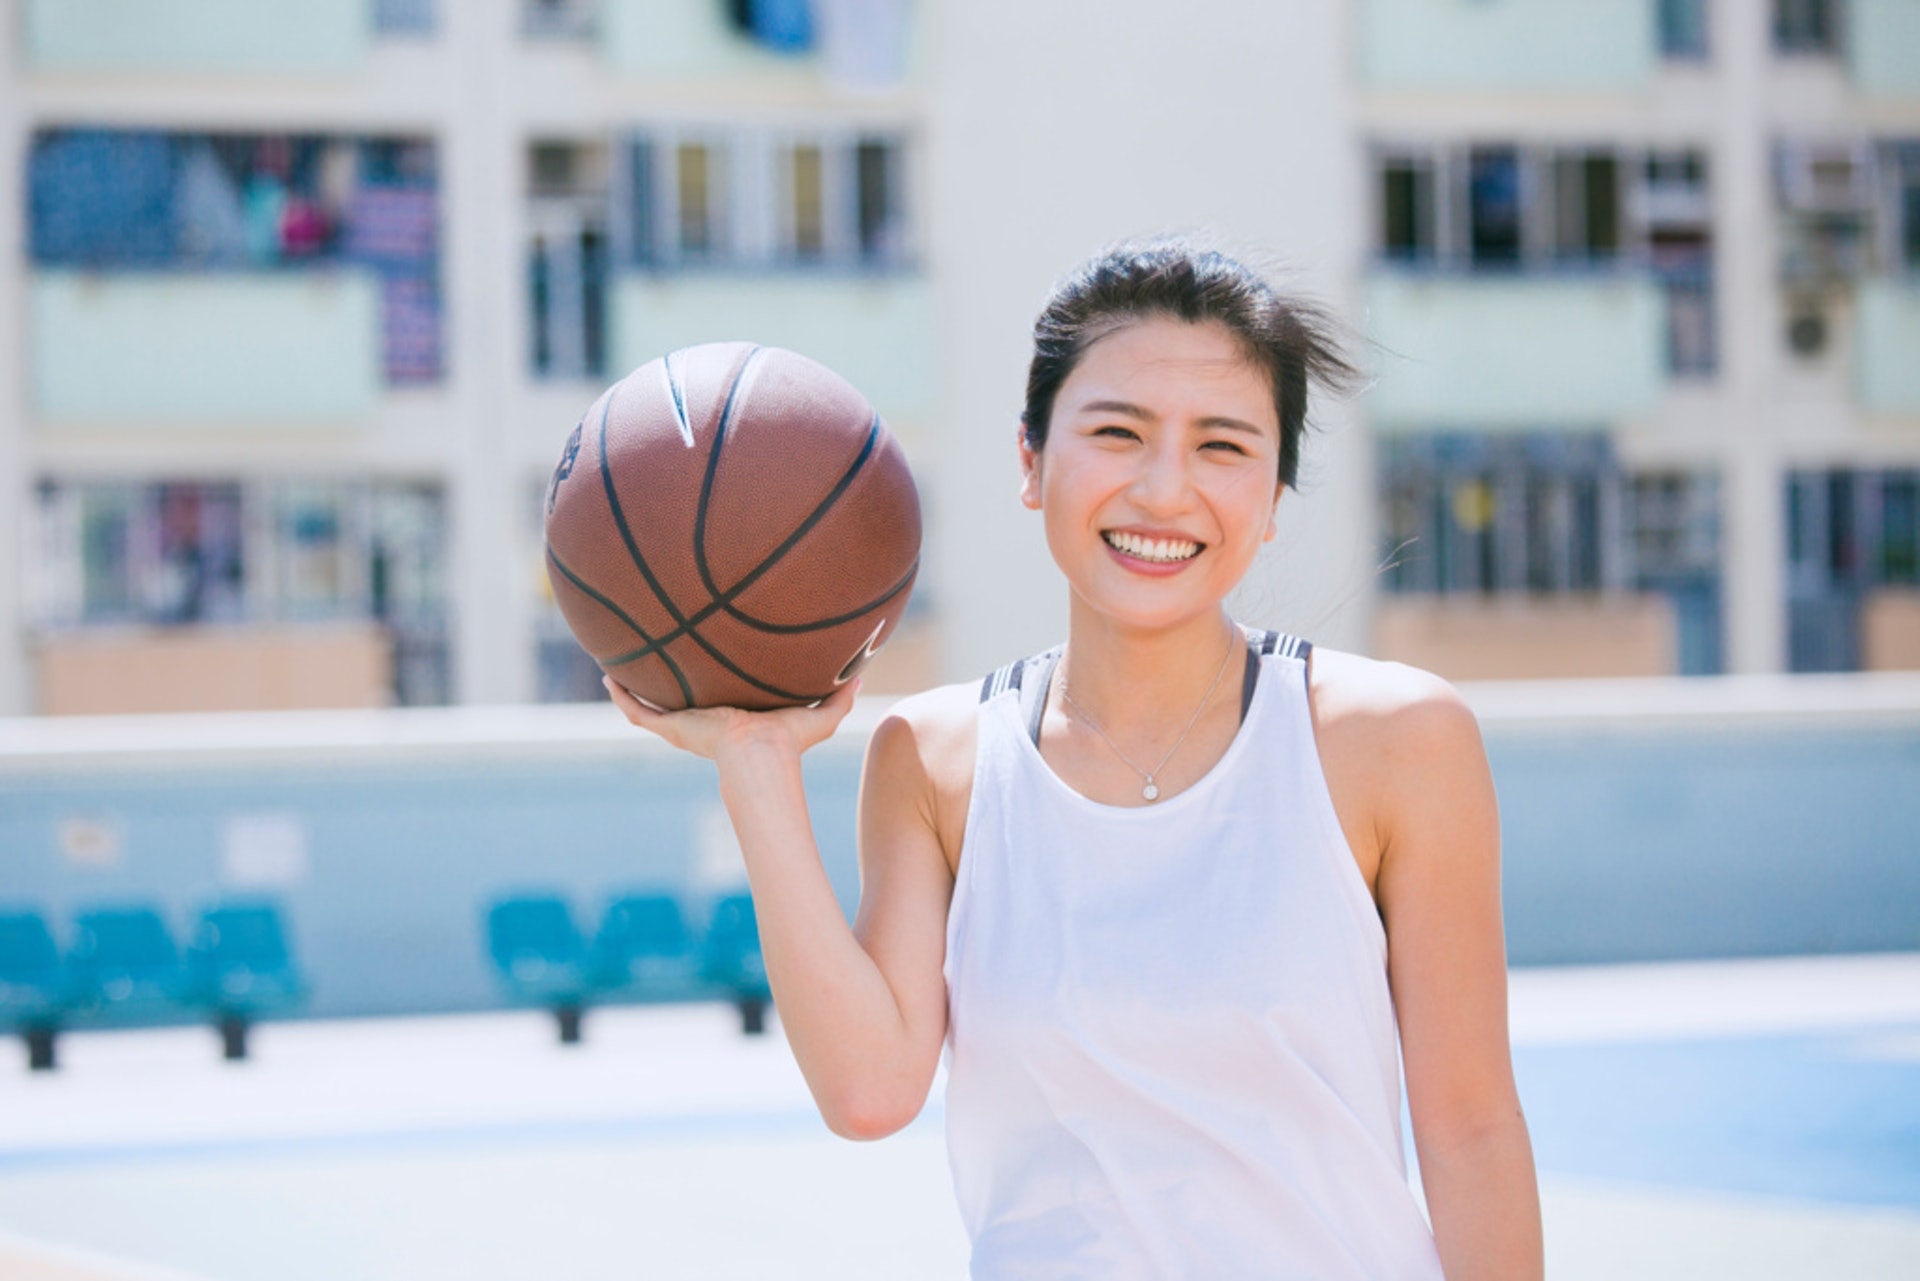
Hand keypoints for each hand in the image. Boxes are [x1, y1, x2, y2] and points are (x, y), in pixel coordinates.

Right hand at [603, 675, 861, 762]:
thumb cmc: (788, 742)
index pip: (715, 700)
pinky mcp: (670, 727)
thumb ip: (840, 697)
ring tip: (618, 665)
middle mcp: (702, 722)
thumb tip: (861, 677)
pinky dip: (621, 695)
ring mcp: (682, 725)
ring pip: (650, 707)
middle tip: (655, 659)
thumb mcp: (819, 715)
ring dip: (634, 688)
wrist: (760, 754)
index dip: (707, 685)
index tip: (703, 664)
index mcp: (731, 719)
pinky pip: (637, 710)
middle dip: (666, 684)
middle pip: (677, 702)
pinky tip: (607, 677)